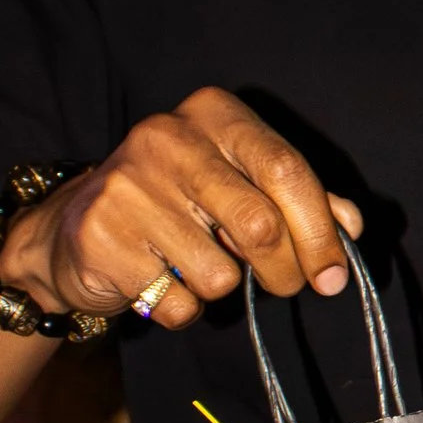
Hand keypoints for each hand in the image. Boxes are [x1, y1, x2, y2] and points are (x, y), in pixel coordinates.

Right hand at [0, 89, 363, 334]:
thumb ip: (299, 200)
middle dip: (285, 270)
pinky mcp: (101, 238)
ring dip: (222, 288)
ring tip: (196, 266)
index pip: (287, 169)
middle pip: (260, 224)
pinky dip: (183, 308)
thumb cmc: (176, 207)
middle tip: (285, 286)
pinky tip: (159, 282)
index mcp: (212, 114)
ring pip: (220, 272)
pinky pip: (178, 302)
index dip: (320, 231)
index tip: (334, 276)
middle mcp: (167, 138)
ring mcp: (127, 186)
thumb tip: (352, 227)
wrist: (71, 232)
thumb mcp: (240, 186)